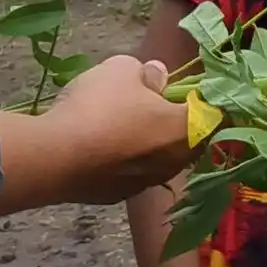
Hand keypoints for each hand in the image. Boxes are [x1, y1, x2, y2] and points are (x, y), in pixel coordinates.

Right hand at [41, 56, 197, 203]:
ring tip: (122, 123)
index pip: (215, 114)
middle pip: (188, 137)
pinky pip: (131, 171)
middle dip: (175, 120)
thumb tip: (158, 77)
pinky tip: (101, 146)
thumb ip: (148, 73)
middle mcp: (175, 163)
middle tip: (152, 102)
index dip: (204, 97)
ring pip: (159, 157)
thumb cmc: (98, 108)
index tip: (186, 86)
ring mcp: (146, 183)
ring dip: (148, 141)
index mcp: (188, 130)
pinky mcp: (117, 197)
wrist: (51, 158)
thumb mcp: (122, 70)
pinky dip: (124, 159)